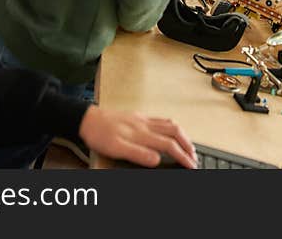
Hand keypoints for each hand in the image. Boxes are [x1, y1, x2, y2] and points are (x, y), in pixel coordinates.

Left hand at [78, 106, 197, 168]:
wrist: (87, 119)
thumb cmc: (99, 134)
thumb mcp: (116, 149)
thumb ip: (138, 154)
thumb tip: (157, 159)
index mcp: (141, 134)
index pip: (169, 145)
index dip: (183, 156)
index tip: (191, 165)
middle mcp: (145, 125)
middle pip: (175, 132)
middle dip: (188, 145)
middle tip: (194, 156)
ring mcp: (143, 119)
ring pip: (170, 124)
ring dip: (183, 135)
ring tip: (188, 145)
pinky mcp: (138, 117)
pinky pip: (161, 119)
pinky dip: (172, 126)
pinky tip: (171, 130)